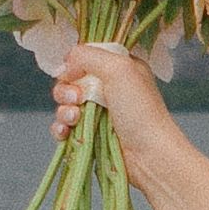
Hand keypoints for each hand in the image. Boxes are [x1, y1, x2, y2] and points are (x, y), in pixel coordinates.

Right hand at [53, 42, 182, 190]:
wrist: (148, 154)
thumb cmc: (140, 110)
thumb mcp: (119, 68)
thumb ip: (89, 55)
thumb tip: (67, 62)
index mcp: (120, 68)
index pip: (86, 57)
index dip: (74, 64)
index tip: (73, 72)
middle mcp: (109, 88)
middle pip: (70, 81)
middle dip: (66, 89)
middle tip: (76, 99)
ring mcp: (99, 112)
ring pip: (65, 104)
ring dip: (63, 110)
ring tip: (74, 118)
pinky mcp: (91, 134)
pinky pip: (64, 127)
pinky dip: (60, 128)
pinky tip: (66, 132)